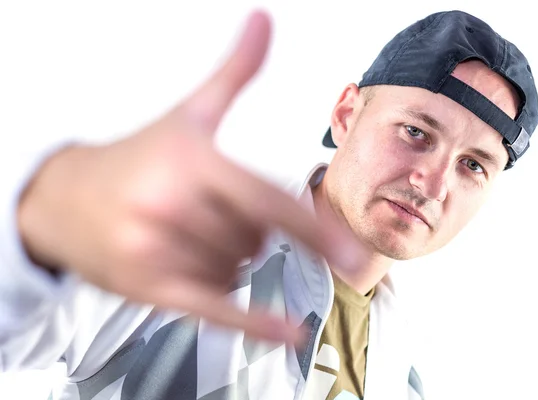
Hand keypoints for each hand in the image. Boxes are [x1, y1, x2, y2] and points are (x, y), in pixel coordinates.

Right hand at [17, 10, 365, 343]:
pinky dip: (253, 324)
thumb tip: (263, 20)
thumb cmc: (137, 159)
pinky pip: (215, 310)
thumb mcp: (188, 113)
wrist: (62, 201)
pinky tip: (286, 332)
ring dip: (230, 257)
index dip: (315, 230)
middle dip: (246, 230)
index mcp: (194, 164)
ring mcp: (160, 253)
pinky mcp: (151, 288)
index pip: (269, 202)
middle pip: (257, 240)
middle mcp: (174, 209)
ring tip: (189, 234)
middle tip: (206, 211)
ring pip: (238, 269)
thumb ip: (235, 73)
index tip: (351, 254)